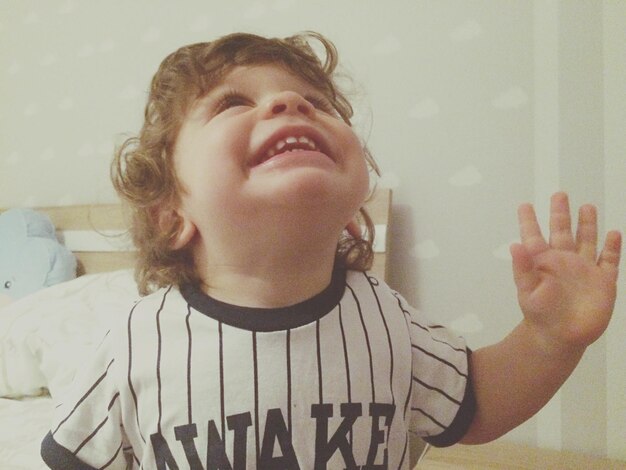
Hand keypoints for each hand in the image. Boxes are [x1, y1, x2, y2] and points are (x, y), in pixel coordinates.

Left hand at [510, 192, 621, 352]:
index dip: (529, 221)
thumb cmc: (540, 314)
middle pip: (563, 232)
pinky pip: (610, 261)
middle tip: (559, 194)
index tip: (524, 205)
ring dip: (588, 225)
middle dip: (561, 214)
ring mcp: (584, 270)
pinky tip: (613, 234)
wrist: (561, 337)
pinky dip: (612, 248)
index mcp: (544, 262)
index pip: (534, 236)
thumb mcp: (528, 291)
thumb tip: (514, 245)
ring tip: (587, 207)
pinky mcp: (603, 282)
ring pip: (587, 241)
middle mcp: (564, 262)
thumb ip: (523, 268)